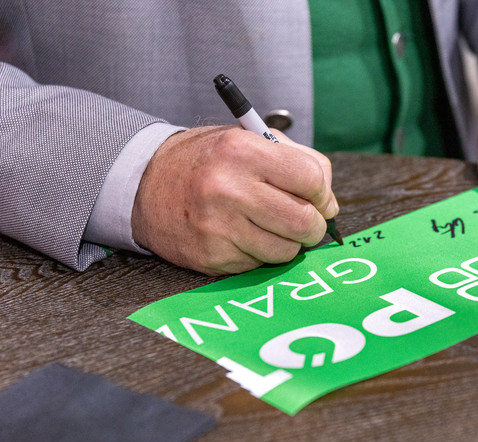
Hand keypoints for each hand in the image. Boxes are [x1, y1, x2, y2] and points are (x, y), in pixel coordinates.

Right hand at [131, 126, 337, 274]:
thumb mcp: (250, 141)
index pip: (312, 178)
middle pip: (304, 222)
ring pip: (286, 251)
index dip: (322, 194)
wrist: (146, 184)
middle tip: (304, 222)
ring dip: (286, 244)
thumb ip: (300, 162)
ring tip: (268, 226)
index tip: (317, 199)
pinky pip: (259, 265)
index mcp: (243, 150)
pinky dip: (259, 254)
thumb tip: (331, 206)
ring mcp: (218, 226)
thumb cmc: (209, 161)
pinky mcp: (211, 256)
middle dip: (313, 226)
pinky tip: (241, 236)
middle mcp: (228, 188)